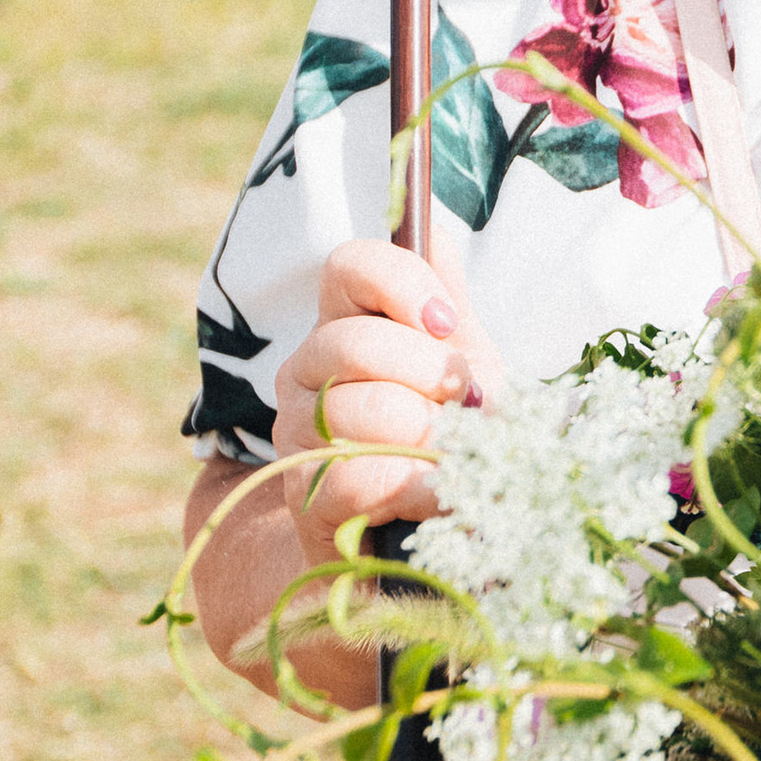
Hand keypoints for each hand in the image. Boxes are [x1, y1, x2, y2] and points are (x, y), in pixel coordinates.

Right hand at [271, 240, 497, 563]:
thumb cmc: (440, 435)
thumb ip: (445, 298)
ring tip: (454, 453)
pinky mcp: (304, 497)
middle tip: (464, 404)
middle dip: (430, 375)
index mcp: (344, 324)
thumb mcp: (458, 360)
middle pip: (356, 342)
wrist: (410, 533)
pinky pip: (360, 476)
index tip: (446, 322)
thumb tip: (433, 228)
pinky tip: (441, 494)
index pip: (348, 265)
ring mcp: (295, 434)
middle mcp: (306, 371)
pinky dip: (419, 485)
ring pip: (361, 410)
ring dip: (430, 435)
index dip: (401, 283)